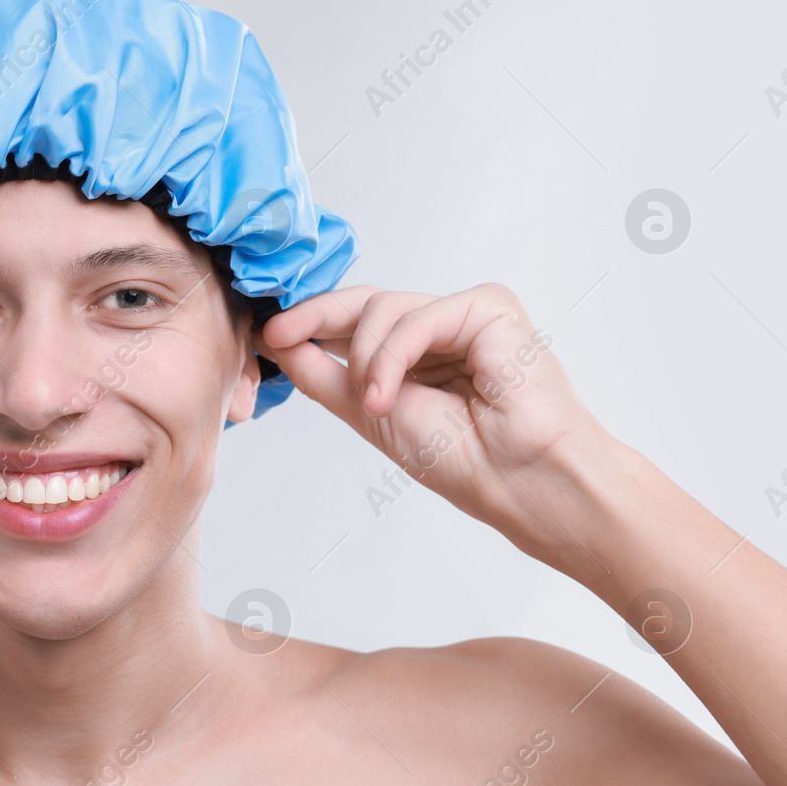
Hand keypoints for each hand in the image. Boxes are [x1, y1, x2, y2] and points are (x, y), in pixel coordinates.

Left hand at [257, 283, 612, 529]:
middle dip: (315, 317)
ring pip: (384, 308)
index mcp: (417, 356)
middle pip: (365, 303)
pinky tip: (387, 396)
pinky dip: (392, 356)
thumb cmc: (464, 460)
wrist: (519, 482)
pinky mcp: (489, 309)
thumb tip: (278, 342)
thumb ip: (325, 375)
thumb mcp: (369, 413)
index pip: (356, 322)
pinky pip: (418, 317)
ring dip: (365, 359)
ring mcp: (464, 317)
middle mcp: (440, 332)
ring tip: (374, 404)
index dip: (309, 322)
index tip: (267, 334)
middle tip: (277, 331)